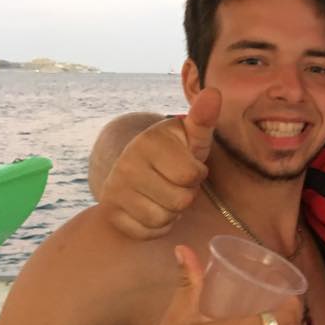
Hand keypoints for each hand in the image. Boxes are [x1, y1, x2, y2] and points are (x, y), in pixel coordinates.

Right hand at [99, 89, 219, 238]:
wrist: (135, 167)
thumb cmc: (174, 152)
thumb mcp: (191, 136)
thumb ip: (204, 118)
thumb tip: (214, 92)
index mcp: (148, 142)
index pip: (191, 175)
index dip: (197, 174)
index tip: (188, 166)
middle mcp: (126, 165)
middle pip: (180, 201)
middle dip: (186, 195)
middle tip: (176, 183)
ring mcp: (114, 191)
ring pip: (163, 219)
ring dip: (173, 212)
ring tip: (166, 195)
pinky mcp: (110, 214)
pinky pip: (147, 232)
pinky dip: (157, 226)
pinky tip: (153, 207)